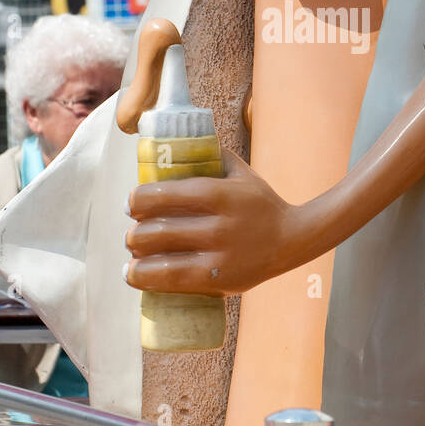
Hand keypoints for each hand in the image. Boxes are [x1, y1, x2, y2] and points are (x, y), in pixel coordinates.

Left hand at [125, 149, 310, 296]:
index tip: (131, 203)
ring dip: (136, 258)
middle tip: (133, 232)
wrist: (292, 239)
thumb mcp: (240, 172)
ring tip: (132, 254)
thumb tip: (176, 143)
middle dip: (134, 233)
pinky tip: (134, 274)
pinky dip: (147, 279)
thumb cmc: (260, 203)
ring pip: (159, 261)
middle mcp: (217, 226)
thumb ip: (211, 156)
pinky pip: (173, 282)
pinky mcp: (218, 282)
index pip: (163, 195)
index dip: (137, 200)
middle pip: (155, 231)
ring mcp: (218, 257)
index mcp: (219, 194)